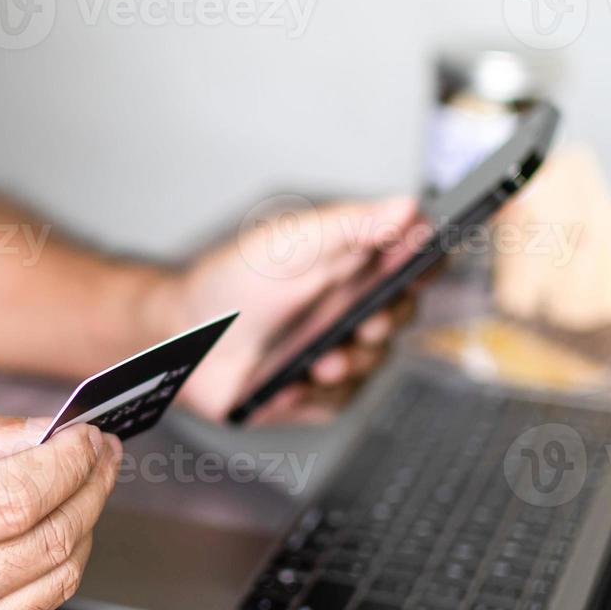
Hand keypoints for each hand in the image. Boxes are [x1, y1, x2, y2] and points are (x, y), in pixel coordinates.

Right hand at [0, 409, 121, 609]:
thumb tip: (39, 434)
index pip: (9, 498)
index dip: (67, 462)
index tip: (87, 434)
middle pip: (42, 545)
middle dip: (88, 490)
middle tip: (98, 453)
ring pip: (48, 587)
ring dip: (80, 530)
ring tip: (79, 487)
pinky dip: (47, 571)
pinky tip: (41, 533)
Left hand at [163, 196, 420, 422]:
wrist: (184, 336)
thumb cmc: (234, 282)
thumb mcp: (291, 242)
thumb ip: (350, 225)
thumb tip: (408, 207)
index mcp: (353, 265)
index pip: (413, 262)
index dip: (426, 264)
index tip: (422, 267)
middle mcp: (352, 308)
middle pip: (402, 315)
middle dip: (388, 321)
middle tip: (368, 324)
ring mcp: (339, 352)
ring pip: (374, 364)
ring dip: (348, 365)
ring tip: (318, 363)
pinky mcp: (318, 395)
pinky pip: (338, 402)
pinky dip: (311, 396)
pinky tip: (286, 385)